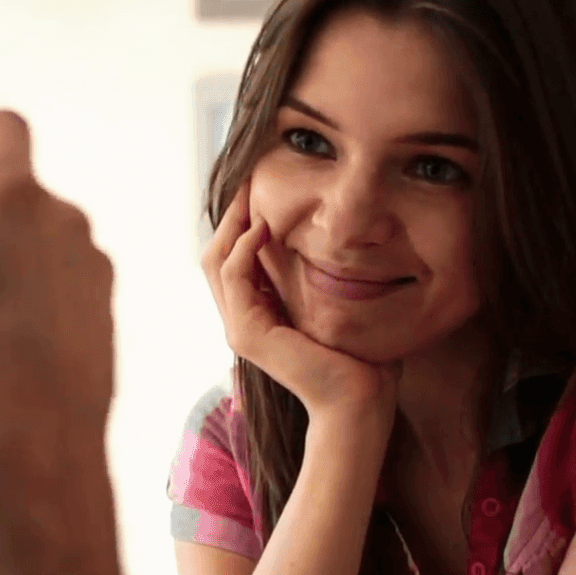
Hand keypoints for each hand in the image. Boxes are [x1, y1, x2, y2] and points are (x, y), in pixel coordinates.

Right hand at [0, 112, 114, 443]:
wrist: (35, 430)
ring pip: (42, 238)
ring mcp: (90, 266)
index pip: (1, 127)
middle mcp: (62, 221)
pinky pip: (63, 282)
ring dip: (6, 251)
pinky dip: (33, 291)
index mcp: (12, 198)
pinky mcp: (102, 310)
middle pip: (17, 189)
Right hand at [203, 185, 397, 430]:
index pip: (234, 256)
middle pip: (216, 252)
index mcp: (259, 311)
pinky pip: (233, 276)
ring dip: (232, 222)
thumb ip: (324, 274)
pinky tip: (263, 226)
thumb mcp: (338, 302)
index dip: (240, 219)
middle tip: (248, 176)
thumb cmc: (359, 355)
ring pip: (215, 259)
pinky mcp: (245, 333)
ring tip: (251, 193)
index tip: (258, 183)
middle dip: (230, 212)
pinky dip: (243, 247)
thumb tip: (339, 236)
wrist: (359, 398)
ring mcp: (238, 327)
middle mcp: (241, 318)